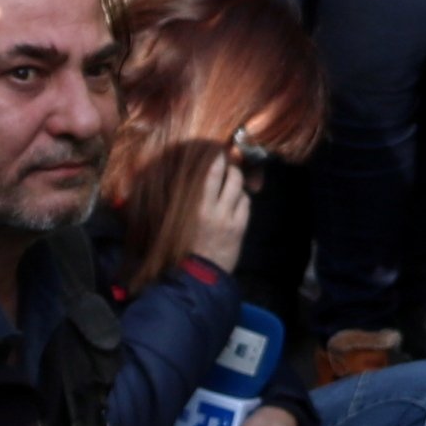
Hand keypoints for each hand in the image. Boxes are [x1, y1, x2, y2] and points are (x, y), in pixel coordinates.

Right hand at [182, 148, 251, 270]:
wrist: (198, 273)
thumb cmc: (184, 247)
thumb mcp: (179, 222)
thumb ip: (187, 202)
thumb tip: (191, 182)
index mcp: (196, 207)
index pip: (210, 175)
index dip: (217, 161)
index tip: (218, 152)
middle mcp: (214, 209)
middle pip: (231, 178)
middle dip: (233, 168)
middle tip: (230, 165)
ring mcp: (229, 218)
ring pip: (240, 190)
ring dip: (238, 183)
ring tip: (233, 182)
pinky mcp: (239, 228)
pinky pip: (246, 205)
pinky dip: (243, 199)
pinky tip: (237, 201)